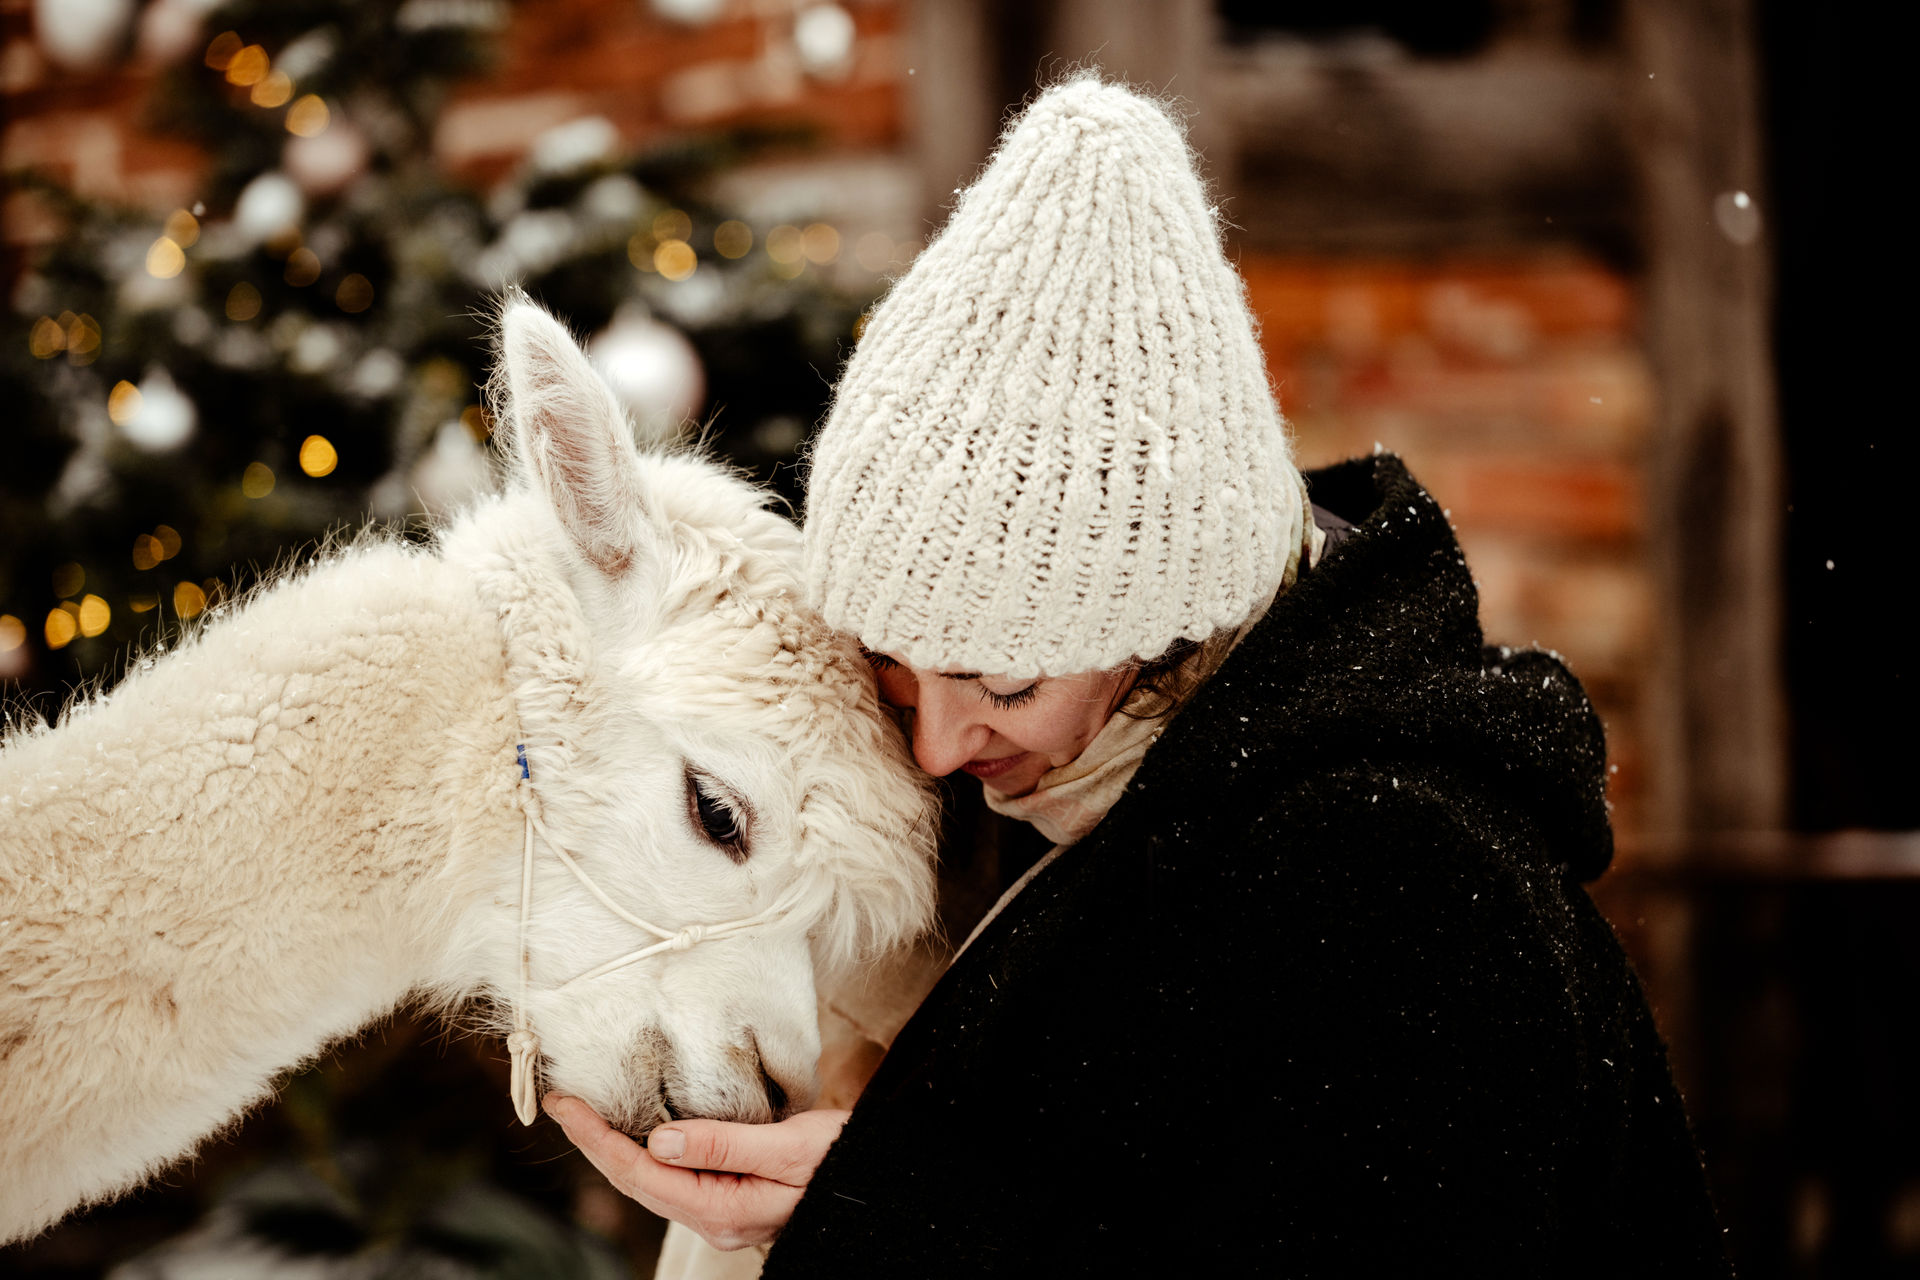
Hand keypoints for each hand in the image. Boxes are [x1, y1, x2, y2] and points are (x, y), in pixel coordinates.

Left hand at [543, 1094, 849, 1250]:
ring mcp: (725, 1211)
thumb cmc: (845, 1164)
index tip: (567, 1104)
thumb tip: (658, 1141)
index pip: (641, 1173)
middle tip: (563, 1101)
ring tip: (589, 1113)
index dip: (597, 1138)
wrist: (883, 1185)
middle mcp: (717, 1217)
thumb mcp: (789, 1146)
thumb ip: (723, 1144)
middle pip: (638, 1180)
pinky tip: (642, 1131)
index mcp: (724, 1208)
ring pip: (655, 1180)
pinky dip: (650, 1151)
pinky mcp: (736, 1197)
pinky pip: (678, 1176)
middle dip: (596, 1141)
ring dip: (618, 1146)